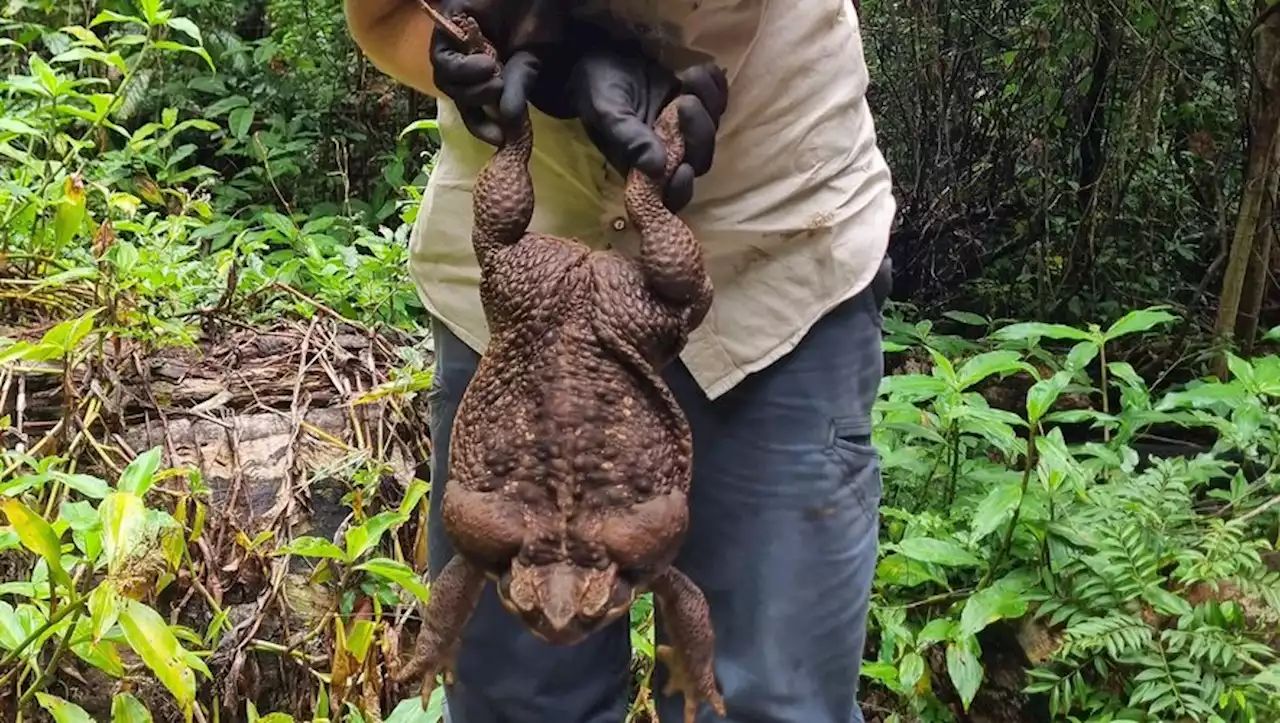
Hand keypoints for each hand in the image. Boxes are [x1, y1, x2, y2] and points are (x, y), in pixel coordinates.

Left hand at [427, 0, 573, 144]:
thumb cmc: (540, 18)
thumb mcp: (532, 59)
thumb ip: (518, 87)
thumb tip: (510, 121)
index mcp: (486, 71)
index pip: (474, 107)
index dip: (482, 126)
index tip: (499, 139)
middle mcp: (467, 59)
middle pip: (456, 95)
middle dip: (478, 102)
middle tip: (501, 90)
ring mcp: (455, 42)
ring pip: (445, 80)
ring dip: (470, 87)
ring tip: (494, 74)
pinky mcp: (447, 23)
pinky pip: (441, 58)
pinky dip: (461, 68)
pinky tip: (485, 63)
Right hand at [571, 48, 727, 212]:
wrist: (602, 56)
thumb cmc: (597, 89)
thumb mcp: (607, 114)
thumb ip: (630, 140)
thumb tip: (657, 168)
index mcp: (643, 166)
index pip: (670, 194)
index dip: (682, 189)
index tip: (684, 169)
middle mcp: (669, 152)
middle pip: (701, 158)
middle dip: (699, 131)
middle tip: (684, 101)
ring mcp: (686, 129)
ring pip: (713, 128)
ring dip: (708, 102)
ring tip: (688, 76)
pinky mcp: (696, 103)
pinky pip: (720, 101)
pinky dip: (716, 86)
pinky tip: (699, 71)